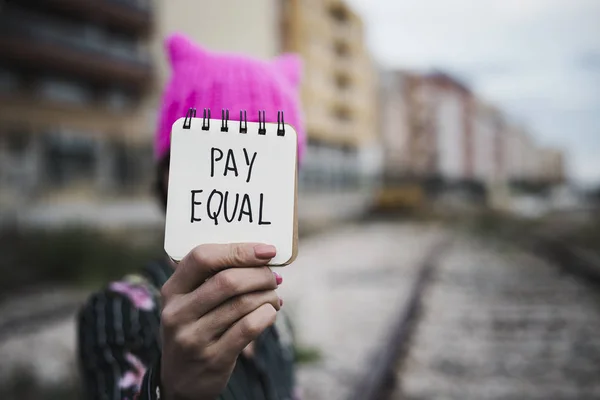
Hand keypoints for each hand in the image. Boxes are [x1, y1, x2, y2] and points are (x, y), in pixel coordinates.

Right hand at [159, 243, 281, 399]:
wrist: (181, 381)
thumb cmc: (195, 328)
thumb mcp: (189, 302)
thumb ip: (213, 277)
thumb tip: (261, 254)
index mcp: (172, 290)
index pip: (202, 257)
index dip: (238, 250)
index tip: (266, 250)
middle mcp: (178, 313)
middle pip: (228, 280)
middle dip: (260, 275)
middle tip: (273, 277)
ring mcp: (193, 338)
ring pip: (243, 303)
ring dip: (268, 295)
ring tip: (274, 295)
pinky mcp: (213, 358)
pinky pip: (249, 327)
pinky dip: (267, 314)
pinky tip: (270, 312)